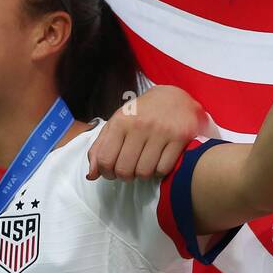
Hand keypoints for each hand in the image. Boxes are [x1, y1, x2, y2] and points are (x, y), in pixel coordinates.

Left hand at [87, 85, 206, 180]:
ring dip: (142, 175)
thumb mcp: (116, 123)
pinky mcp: (181, 137)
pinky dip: (159, 171)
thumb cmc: (141, 113)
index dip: (106, 172)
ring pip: (144, 172)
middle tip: (129, 170)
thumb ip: (100, 148)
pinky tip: (158, 162)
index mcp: (120, 122)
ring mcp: (161, 132)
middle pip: (124, 169)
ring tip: (143, 165)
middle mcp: (140, 125)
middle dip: (125, 176)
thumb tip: (91, 175)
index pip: (105, 159)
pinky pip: (163, 169)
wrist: (174, 97)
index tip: (111, 172)